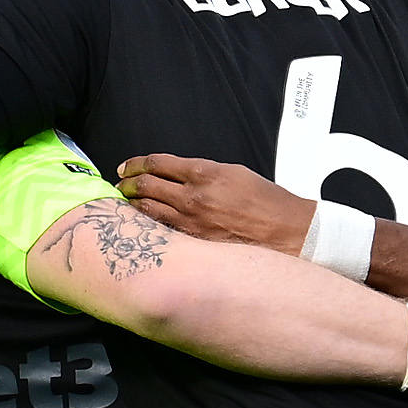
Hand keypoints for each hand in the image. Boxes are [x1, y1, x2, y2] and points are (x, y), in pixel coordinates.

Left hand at [108, 152, 314, 257]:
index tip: (127, 166)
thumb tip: (179, 175)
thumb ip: (203, 173)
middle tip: (119, 185)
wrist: (288, 232)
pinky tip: (142, 225)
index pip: (156, 164)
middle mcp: (193, 197)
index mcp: (204, 173)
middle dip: (127, 184)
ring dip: (131, 206)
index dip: (136, 164)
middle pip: (145, 186)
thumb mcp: (235, 173)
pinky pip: (163, 232)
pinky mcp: (195, 243)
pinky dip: (148, 226)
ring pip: (147, 211)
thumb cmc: (266, 202)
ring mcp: (191, 223)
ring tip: (123, 204)